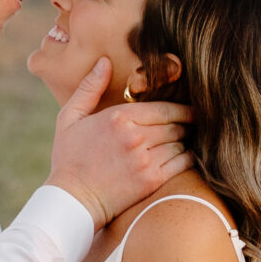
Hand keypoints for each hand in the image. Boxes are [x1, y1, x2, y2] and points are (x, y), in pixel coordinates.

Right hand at [46, 58, 192, 226]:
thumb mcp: (69, 118)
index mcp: (119, 117)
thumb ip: (88, 88)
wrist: (71, 200)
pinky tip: (185, 156)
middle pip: (175, 124)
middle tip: (191, 124)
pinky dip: (188, 157)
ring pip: (180, 142)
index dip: (181, 108)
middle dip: (185, 123)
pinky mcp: (152, 180)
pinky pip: (182, 162)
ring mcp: (145, 159)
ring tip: (186, 140)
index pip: (164, 107)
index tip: (189, 110)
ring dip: (185, 140)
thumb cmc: (69, 158)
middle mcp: (135, 136)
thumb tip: (105, 61)